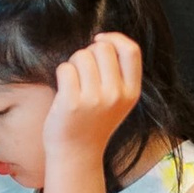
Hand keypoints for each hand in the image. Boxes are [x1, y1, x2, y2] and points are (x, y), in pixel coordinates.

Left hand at [43, 29, 145, 176]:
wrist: (77, 154)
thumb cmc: (93, 122)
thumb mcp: (118, 101)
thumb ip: (118, 74)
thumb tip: (102, 40)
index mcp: (131, 93)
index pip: (131, 50)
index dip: (114, 38)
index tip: (100, 40)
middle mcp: (116, 95)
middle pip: (102, 48)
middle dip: (88, 52)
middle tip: (83, 72)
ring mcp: (95, 99)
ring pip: (81, 55)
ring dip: (73, 64)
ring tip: (74, 84)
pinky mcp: (72, 102)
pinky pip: (65, 68)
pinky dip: (61, 74)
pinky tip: (64, 90)